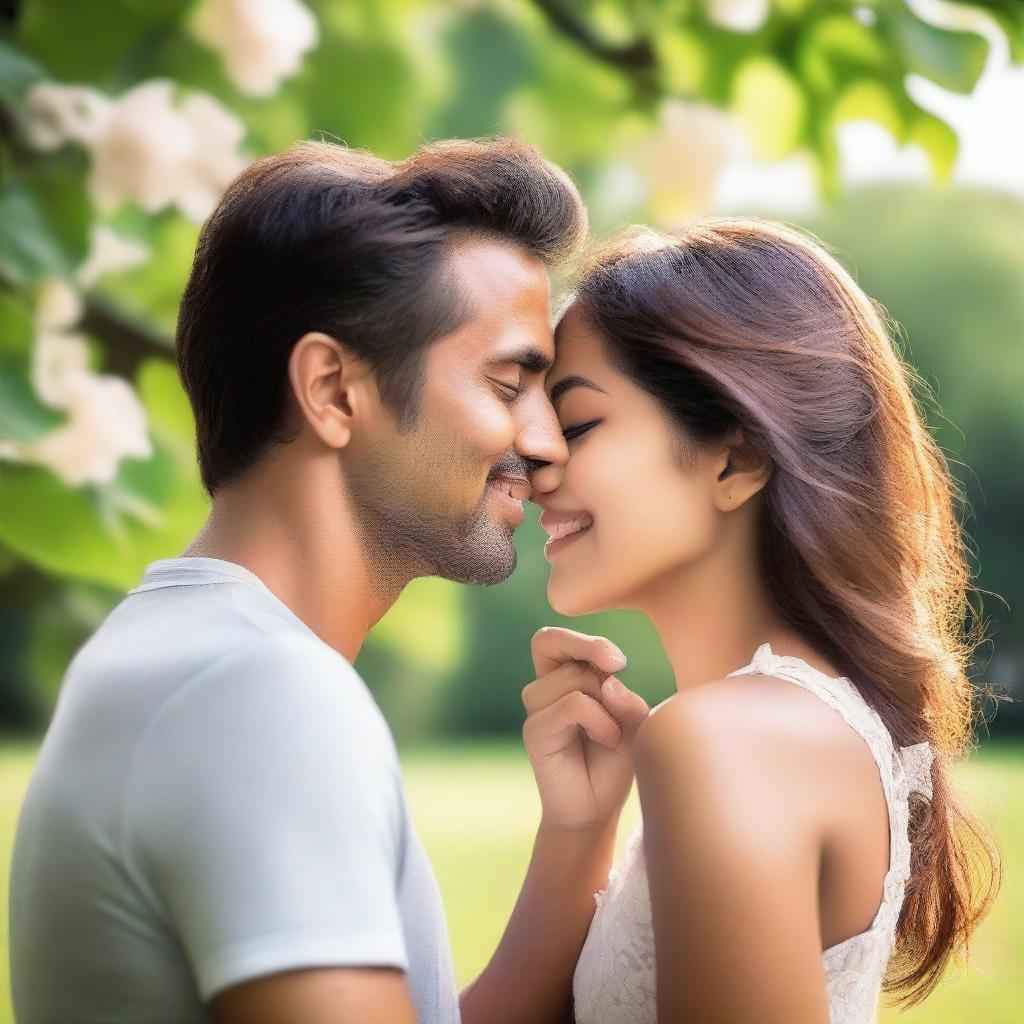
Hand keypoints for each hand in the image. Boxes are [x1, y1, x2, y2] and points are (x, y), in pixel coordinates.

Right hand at [521, 626, 649, 832]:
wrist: (597, 810)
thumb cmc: (614, 762)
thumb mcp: (633, 722)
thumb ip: (625, 698)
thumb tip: (607, 682)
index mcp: (560, 679)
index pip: (550, 640)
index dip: (580, 638)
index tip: (619, 662)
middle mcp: (543, 691)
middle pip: (554, 644)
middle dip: (592, 650)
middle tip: (618, 667)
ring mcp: (536, 711)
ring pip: (574, 677)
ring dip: (605, 700)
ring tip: (613, 731)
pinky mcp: (535, 732)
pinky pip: (574, 705)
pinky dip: (600, 719)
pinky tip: (609, 739)